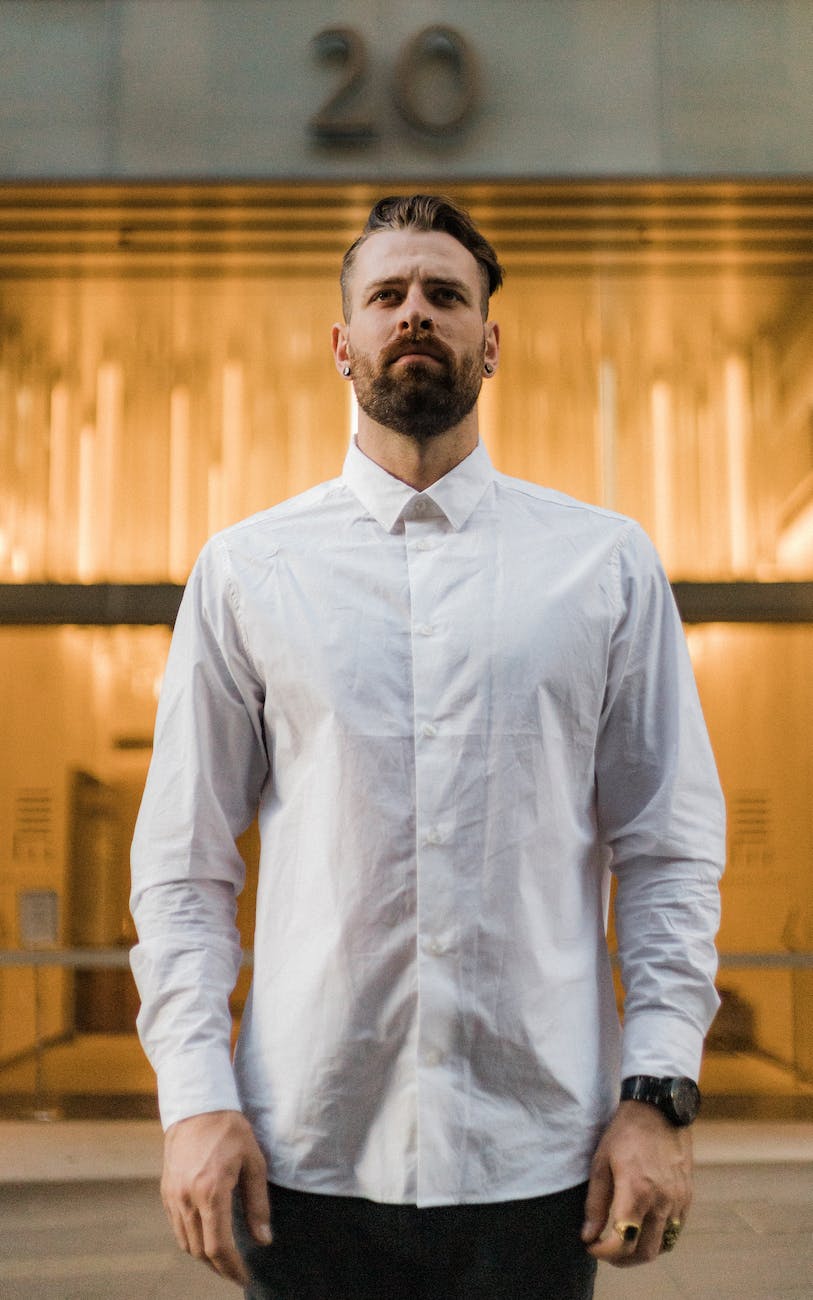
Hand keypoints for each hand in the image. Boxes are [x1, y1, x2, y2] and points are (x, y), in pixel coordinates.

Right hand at [161, 1109, 270, 1285]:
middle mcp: (187, 1198)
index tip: (245, 1277)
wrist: (197, 1105)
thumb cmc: (230, 1130)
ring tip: (224, 1259)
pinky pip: (177, 1227)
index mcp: (211, 1191)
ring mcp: (173, 1195)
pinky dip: (191, 1239)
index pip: (218, 1246)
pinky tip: (206, 1236)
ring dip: (204, 1256)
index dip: (232, 1268)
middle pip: (200, 1251)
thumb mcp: (253, 1162)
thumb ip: (257, 1204)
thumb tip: (264, 1239)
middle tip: (237, 1272)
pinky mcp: (166, 1191)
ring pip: (185, 1242)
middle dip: (219, 1267)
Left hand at [581, 1100, 691, 1266]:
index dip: (603, 1252)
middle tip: (606, 1251)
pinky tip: (644, 1228)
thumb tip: (588, 1235)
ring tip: (624, 1242)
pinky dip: (659, 1238)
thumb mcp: (601, 1162)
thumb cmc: (625, 1133)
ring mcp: (678, 1200)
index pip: (622, 1241)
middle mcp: (661, 1201)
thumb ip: (595, 1202)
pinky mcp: (687, 1196)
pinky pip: (675, 1231)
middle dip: (622, 1259)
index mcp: (636, 1191)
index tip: (591, 1246)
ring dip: (641, 1251)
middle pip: (645, 1252)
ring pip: (663, 1246)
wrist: (659, 1109)